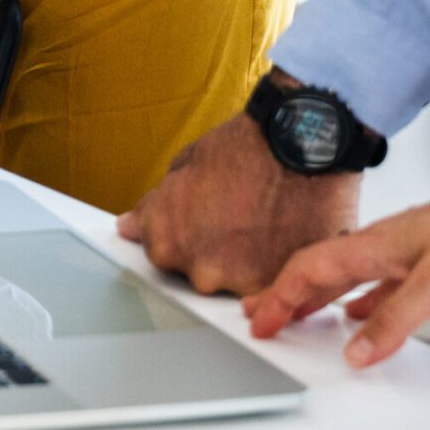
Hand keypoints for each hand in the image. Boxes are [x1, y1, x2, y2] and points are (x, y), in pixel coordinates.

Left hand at [117, 112, 360, 296]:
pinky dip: (274, 264)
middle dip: (212, 249)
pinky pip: (270, 283)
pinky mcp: (280, 285)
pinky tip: (281, 232)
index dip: (181, 232)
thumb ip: (154, 207)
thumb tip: (129, 226)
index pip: (159, 252)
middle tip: (235, 215)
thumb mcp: (185, 165)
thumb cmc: (244, 147)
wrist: (300, 144)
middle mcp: (198, 270)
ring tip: (263, 221)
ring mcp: (239, 283)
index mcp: (166, 241)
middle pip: (198, 272)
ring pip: (236, 281)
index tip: (197, 220)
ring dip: (245, 260)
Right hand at [243, 169, 429, 366]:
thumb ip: (393, 320)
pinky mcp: (429, 263)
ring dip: (319, 299)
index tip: (259, 320)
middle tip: (263, 317)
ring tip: (302, 319)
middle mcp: (382, 247)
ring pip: (347, 279)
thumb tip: (357, 352)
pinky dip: (362, 304)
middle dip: (286, 296)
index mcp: (372, 246)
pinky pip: (380, 286)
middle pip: (319, 273)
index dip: (277, 297)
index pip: (307, 270)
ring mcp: (405, 254)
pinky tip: (366, 316)